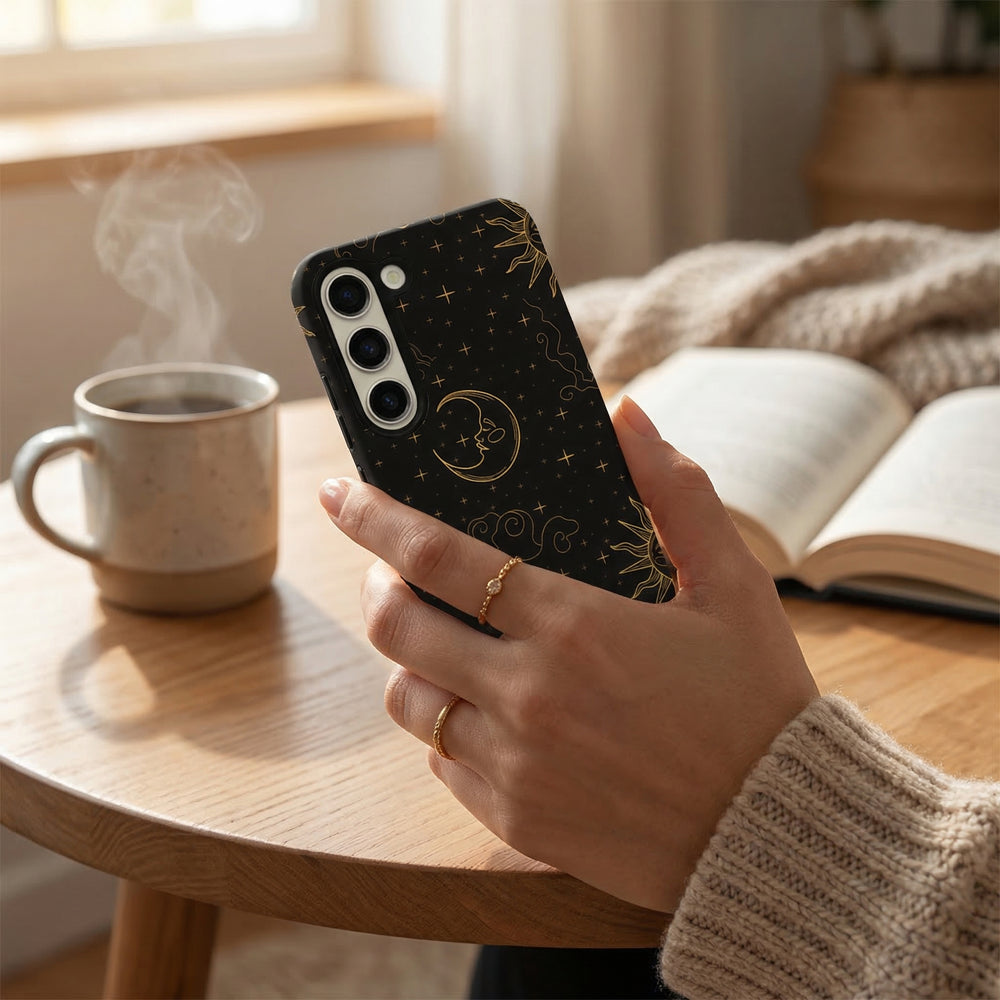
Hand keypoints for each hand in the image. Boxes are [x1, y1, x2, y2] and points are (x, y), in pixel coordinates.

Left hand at [319, 396, 817, 912]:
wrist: (778, 834)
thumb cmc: (757, 703)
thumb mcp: (734, 584)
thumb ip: (675, 492)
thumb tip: (627, 414)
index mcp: (573, 626)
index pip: (438, 556)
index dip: (375, 517)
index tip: (341, 492)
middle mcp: (528, 695)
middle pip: (396, 628)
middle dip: (376, 587)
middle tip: (388, 573)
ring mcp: (514, 764)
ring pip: (408, 700)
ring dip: (407, 661)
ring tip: (440, 642)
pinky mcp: (515, 819)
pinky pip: (442, 764)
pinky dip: (446, 728)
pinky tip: (482, 712)